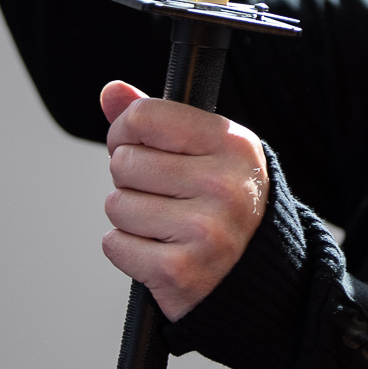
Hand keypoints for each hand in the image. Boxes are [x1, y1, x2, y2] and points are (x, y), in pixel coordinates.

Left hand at [100, 81, 269, 322]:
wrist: (255, 277)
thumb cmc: (222, 205)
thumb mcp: (207, 152)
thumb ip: (158, 119)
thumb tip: (112, 91)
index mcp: (233, 145)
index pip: (144, 116)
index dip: (125, 132)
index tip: (134, 146)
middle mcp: (225, 186)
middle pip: (124, 162)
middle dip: (129, 179)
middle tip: (160, 194)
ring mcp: (206, 231)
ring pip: (116, 204)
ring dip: (128, 217)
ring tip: (162, 224)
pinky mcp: (180, 271)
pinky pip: (115, 245)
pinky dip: (127, 251)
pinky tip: (159, 251)